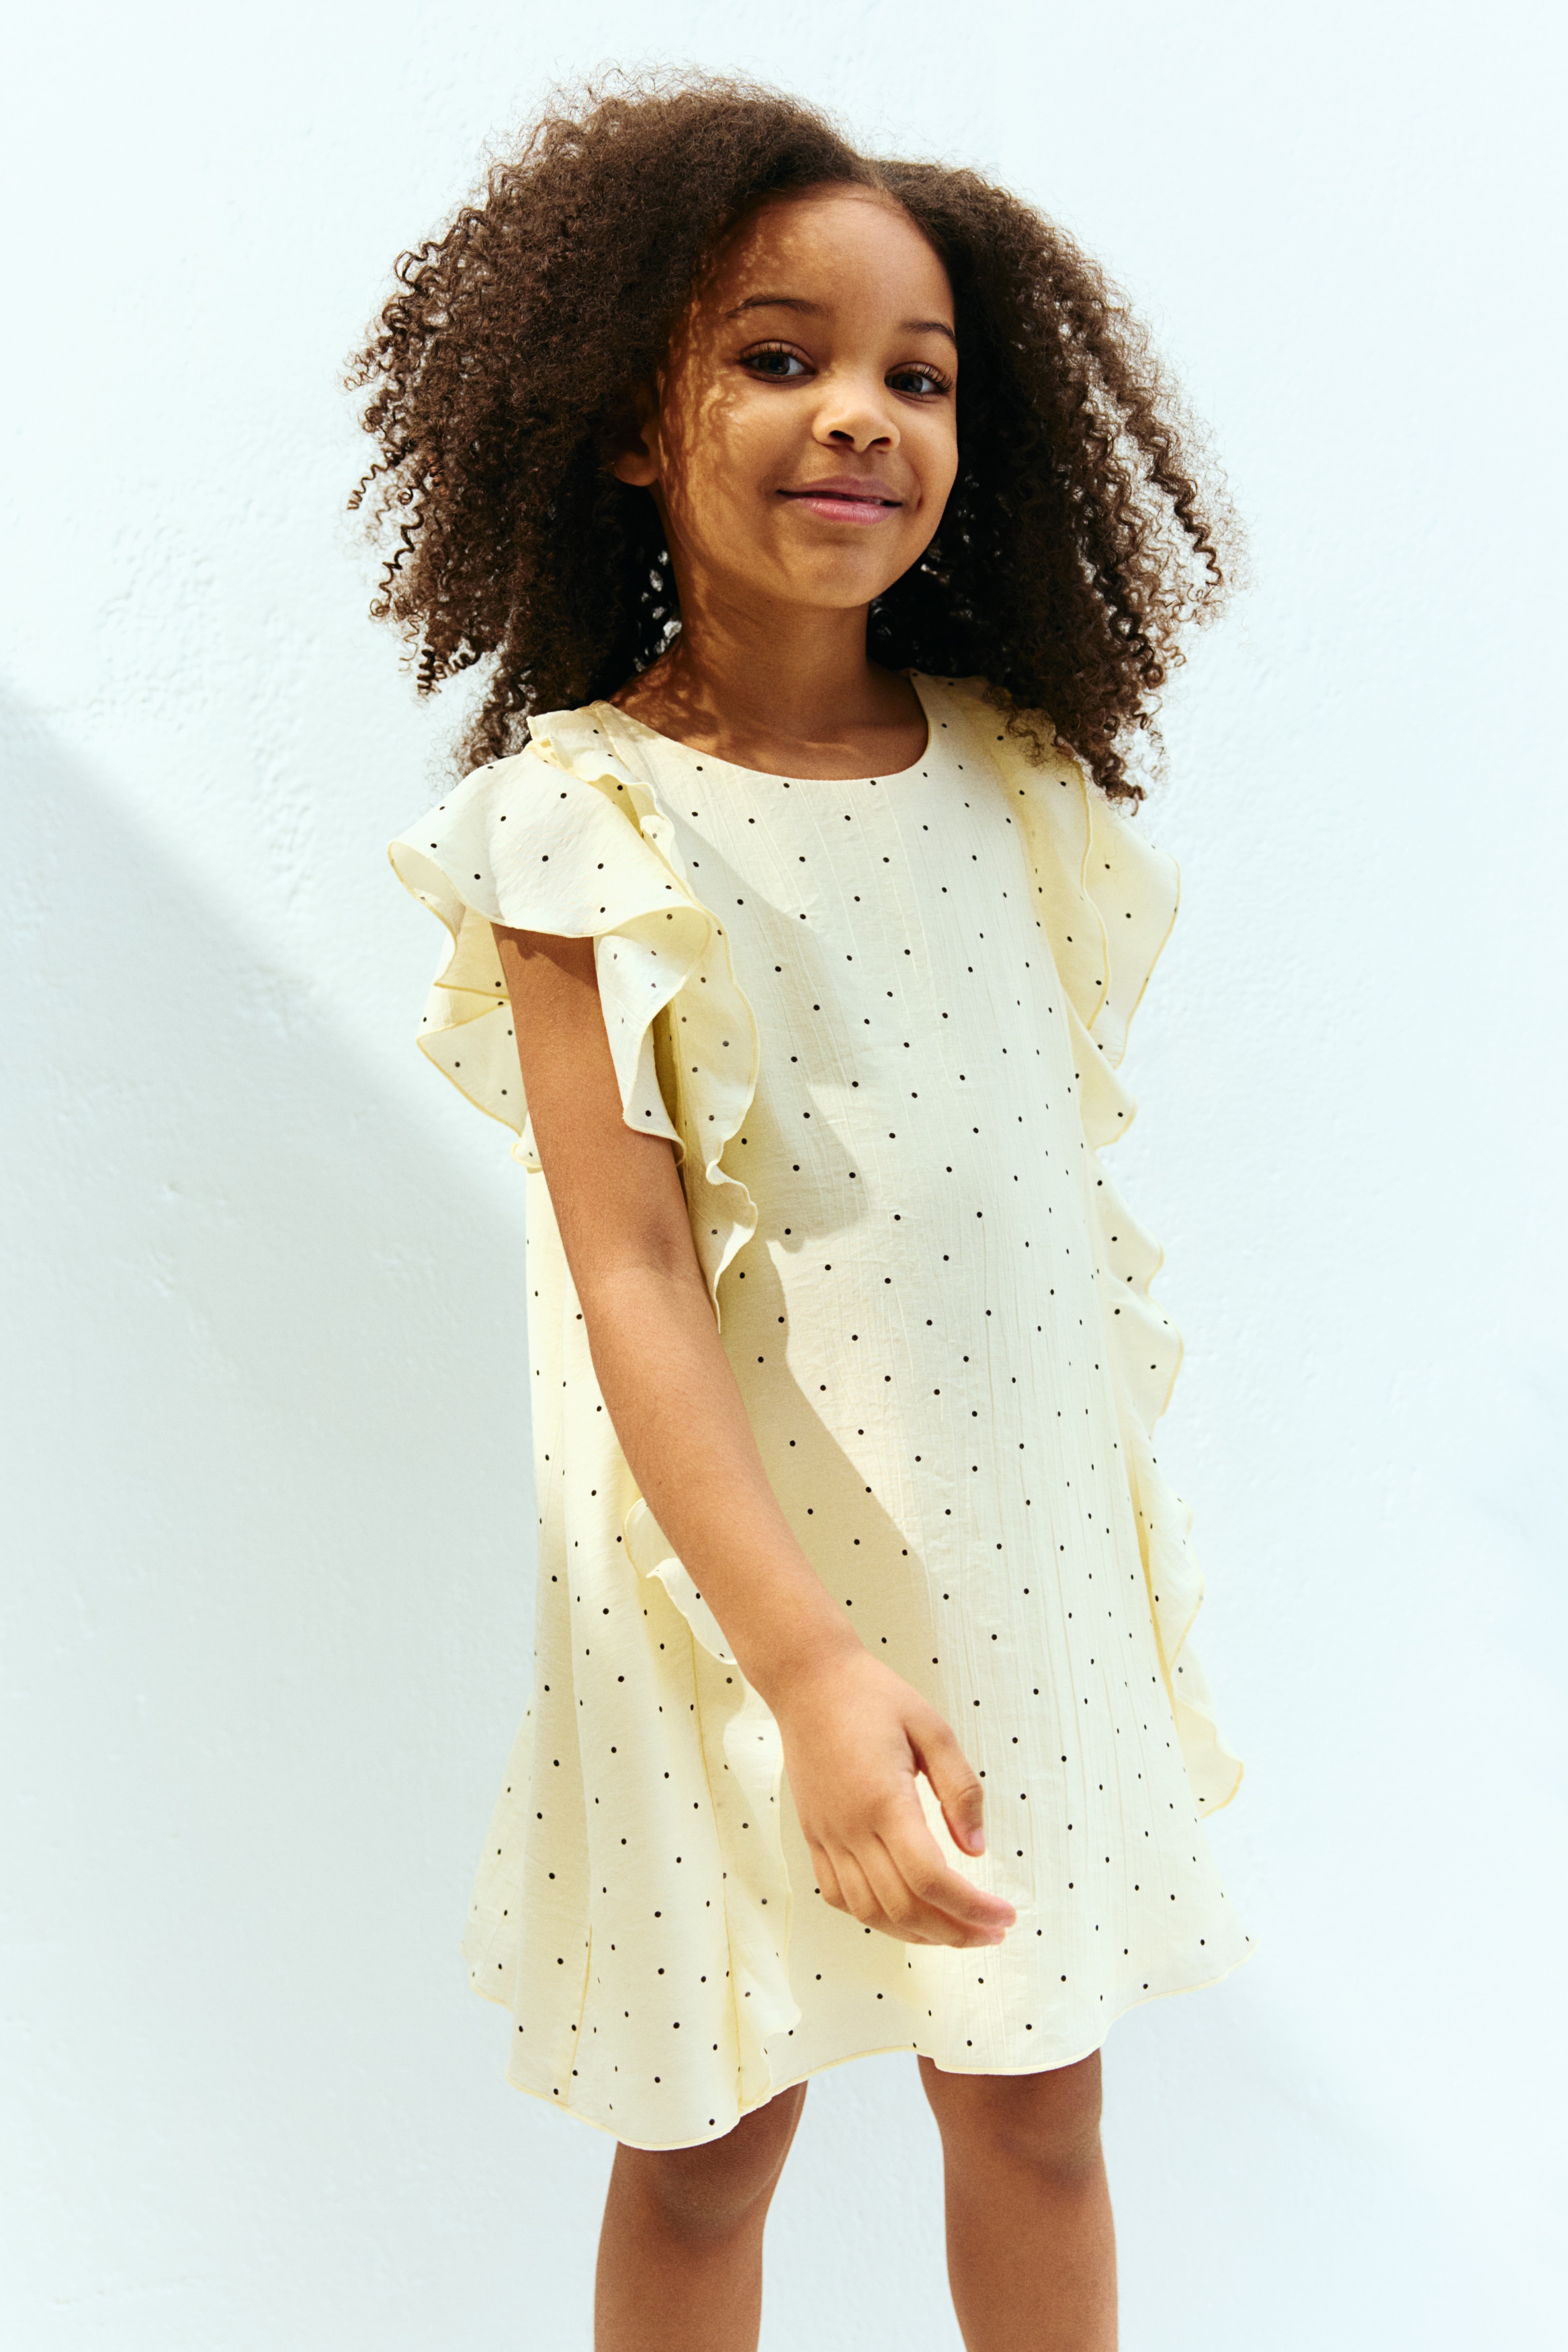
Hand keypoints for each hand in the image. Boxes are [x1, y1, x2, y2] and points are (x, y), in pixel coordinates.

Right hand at [770, 1644, 1017, 1949]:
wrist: (808, 1681)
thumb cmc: (872, 1696)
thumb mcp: (933, 1729)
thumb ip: (961, 1790)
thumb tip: (977, 1850)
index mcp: (884, 1800)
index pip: (931, 1879)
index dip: (972, 1909)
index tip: (1004, 1917)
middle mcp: (850, 1827)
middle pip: (904, 1908)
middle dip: (955, 1932)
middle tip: (991, 1932)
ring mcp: (826, 1836)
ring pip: (870, 1913)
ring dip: (917, 1934)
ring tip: (955, 1931)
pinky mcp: (813, 1836)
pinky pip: (839, 1896)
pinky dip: (874, 1918)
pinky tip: (904, 1914)